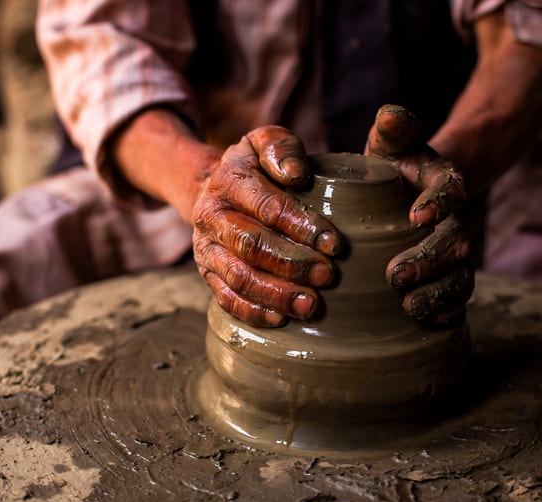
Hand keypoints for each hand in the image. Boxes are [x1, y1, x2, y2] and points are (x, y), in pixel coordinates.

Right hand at [192, 126, 344, 326]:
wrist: (208, 188)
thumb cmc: (252, 167)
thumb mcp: (263, 141)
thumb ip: (281, 147)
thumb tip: (297, 174)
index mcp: (228, 181)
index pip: (267, 206)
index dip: (302, 226)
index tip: (335, 244)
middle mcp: (211, 216)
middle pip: (251, 246)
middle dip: (293, 265)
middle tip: (328, 276)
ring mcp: (206, 249)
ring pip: (238, 277)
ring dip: (276, 294)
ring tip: (311, 305)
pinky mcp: (207, 274)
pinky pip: (226, 299)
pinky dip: (254, 312)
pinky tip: (283, 319)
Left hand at [365, 105, 483, 323]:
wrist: (418, 190)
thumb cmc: (399, 165)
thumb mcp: (395, 142)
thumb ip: (395, 127)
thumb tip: (389, 115)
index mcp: (449, 183)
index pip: (452, 190)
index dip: (437, 204)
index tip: (414, 217)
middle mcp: (461, 218)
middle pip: (457, 242)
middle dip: (429, 261)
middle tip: (395, 276)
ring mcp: (461, 248)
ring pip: (462, 274)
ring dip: (438, 292)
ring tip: (408, 307)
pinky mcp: (455, 273)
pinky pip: (462, 295)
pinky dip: (450, 310)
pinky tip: (432, 324)